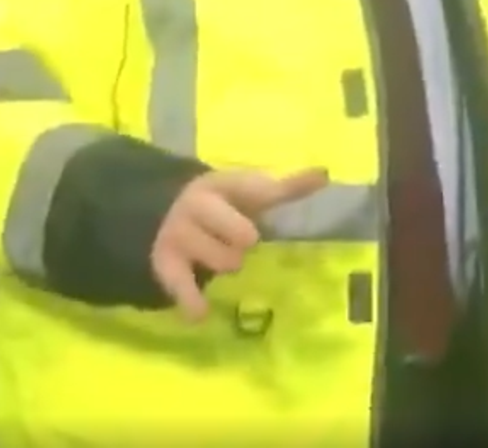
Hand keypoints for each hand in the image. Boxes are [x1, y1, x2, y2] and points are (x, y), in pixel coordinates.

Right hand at [151, 167, 329, 319]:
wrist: (164, 212)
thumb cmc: (221, 205)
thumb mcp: (247, 193)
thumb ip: (285, 187)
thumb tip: (324, 174)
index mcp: (222, 185)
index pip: (254, 190)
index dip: (277, 194)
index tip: (306, 191)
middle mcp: (197, 207)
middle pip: (240, 233)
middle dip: (247, 239)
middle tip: (244, 243)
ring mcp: (178, 235)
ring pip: (222, 262)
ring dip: (227, 264)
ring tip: (224, 260)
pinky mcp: (165, 263)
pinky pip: (181, 286)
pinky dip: (192, 300)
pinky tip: (202, 312)